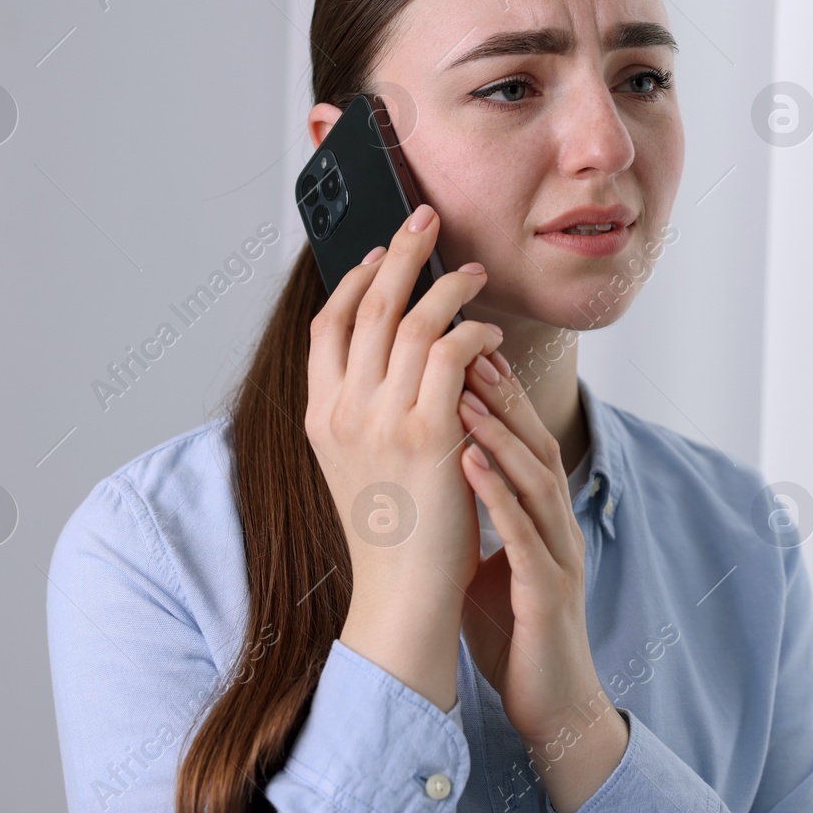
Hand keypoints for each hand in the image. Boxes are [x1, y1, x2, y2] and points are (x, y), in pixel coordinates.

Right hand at [304, 203, 502, 710]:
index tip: (381, 251)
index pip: (328, 323)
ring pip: (414, 321)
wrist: (401, 599)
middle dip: (399, 251)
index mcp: (320, 415)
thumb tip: (391, 358)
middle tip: (425, 214)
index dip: (354, 278)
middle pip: (369, 304)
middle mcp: (342, 411)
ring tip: (475, 272)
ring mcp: (381, 420)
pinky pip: (451, 355)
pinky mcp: (427, 434)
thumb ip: (365, 410)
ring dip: (448, 286)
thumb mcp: (359, 465)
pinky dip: (474, 332)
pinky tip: (491, 334)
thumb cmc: (392, 536)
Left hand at [455, 367, 629, 812]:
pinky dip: (496, 495)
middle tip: (468, 342)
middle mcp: (556, 526)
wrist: (549, 703)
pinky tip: (469, 464)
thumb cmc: (512, 630)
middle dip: (503, 392)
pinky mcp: (547, 594)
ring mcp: (557, 557)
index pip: (521, 439)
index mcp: (540, 516)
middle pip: (535, 442)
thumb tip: (430, 467)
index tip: (463, 344)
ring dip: (501, 431)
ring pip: (535, 480)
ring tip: (466, 387)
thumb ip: (469, 512)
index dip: (497, 392)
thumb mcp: (485, 558)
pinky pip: (523, 536)